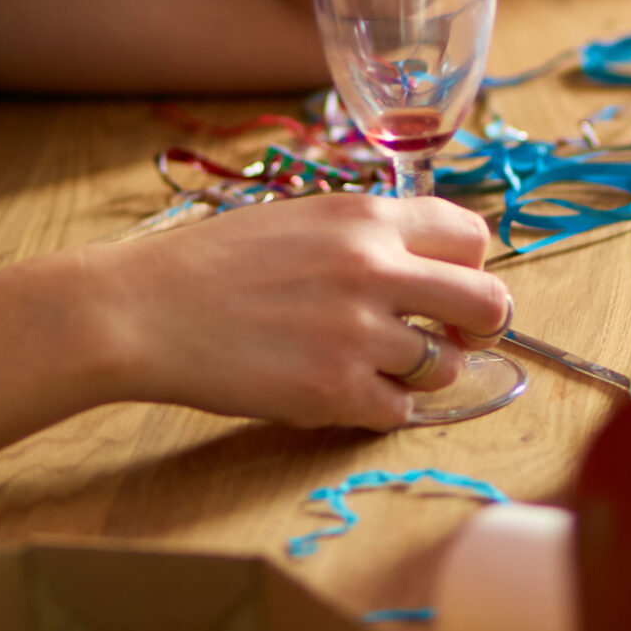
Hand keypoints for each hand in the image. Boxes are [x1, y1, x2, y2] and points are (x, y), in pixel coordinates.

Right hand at [91, 193, 512, 430]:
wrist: (142, 310)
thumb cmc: (212, 264)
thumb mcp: (301, 220)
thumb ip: (367, 238)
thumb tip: (428, 270)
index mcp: (366, 217)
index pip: (472, 236)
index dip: (469, 267)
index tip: (449, 289)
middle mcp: (374, 269)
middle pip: (489, 303)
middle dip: (479, 327)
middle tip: (449, 339)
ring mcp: (358, 334)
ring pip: (445, 368)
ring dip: (421, 373)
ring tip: (373, 367)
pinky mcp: (335, 392)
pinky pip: (399, 413)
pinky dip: (380, 409)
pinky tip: (344, 393)